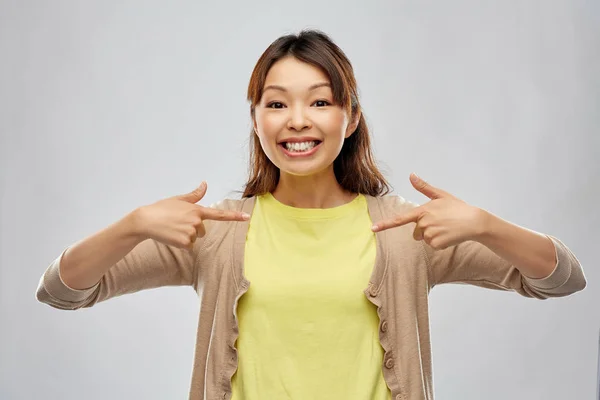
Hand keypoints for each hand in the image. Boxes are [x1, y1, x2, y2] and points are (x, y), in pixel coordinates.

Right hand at [134, 182, 249, 249]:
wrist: (145, 220)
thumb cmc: (161, 209)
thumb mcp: (179, 199)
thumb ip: (195, 195)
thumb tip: (205, 184)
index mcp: (197, 210)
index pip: (219, 214)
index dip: (234, 216)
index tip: (247, 218)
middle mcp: (197, 221)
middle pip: (203, 231)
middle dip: (192, 229)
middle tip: (177, 223)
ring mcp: (191, 232)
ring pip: (195, 239)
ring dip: (185, 236)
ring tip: (173, 229)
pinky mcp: (185, 242)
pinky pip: (189, 246)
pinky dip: (181, 244)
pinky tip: (171, 236)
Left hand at [371, 173, 484, 249]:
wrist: (474, 221)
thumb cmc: (457, 207)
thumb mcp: (440, 195)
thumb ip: (424, 187)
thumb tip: (411, 175)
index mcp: (422, 211)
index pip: (400, 219)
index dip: (385, 224)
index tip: (373, 228)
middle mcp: (424, 223)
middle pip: (416, 232)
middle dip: (426, 229)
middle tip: (442, 223)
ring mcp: (430, 234)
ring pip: (425, 239)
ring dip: (434, 236)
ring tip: (447, 228)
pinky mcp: (436, 244)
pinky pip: (433, 246)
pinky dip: (440, 243)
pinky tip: (449, 235)